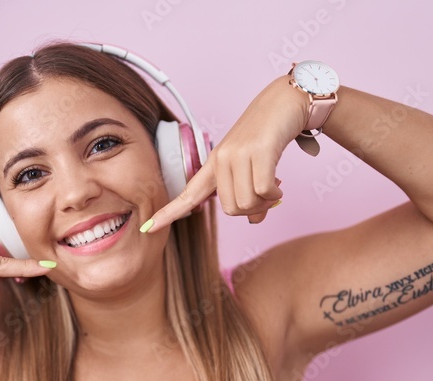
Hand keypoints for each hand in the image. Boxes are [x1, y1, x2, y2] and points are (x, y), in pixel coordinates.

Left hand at [141, 75, 308, 230]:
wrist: (285, 101)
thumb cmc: (268, 135)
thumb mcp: (253, 167)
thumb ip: (248, 193)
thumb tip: (253, 219)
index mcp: (214, 164)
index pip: (187, 194)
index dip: (168, 213)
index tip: (147, 228)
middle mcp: (221, 159)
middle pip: (230, 209)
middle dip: (253, 210)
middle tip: (268, 197)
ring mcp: (237, 153)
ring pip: (246, 202)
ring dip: (266, 202)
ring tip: (275, 188)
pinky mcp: (258, 150)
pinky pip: (263, 190)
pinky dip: (275, 194)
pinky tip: (280, 185)